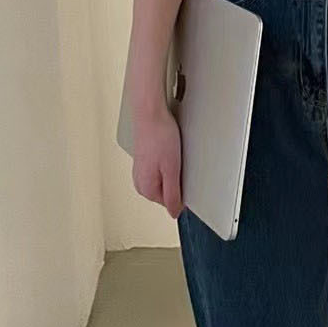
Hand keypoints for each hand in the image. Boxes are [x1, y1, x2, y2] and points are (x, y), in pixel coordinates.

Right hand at [132, 104, 184, 218]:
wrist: (149, 113)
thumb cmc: (159, 136)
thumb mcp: (171, 170)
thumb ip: (172, 194)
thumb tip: (174, 213)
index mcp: (146, 188)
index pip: (169, 203)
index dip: (182, 192)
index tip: (188, 179)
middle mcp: (139, 182)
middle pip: (166, 192)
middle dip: (176, 182)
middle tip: (181, 165)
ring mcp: (140, 170)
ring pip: (162, 180)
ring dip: (171, 171)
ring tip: (174, 155)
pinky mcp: (143, 160)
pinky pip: (159, 169)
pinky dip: (166, 163)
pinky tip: (170, 151)